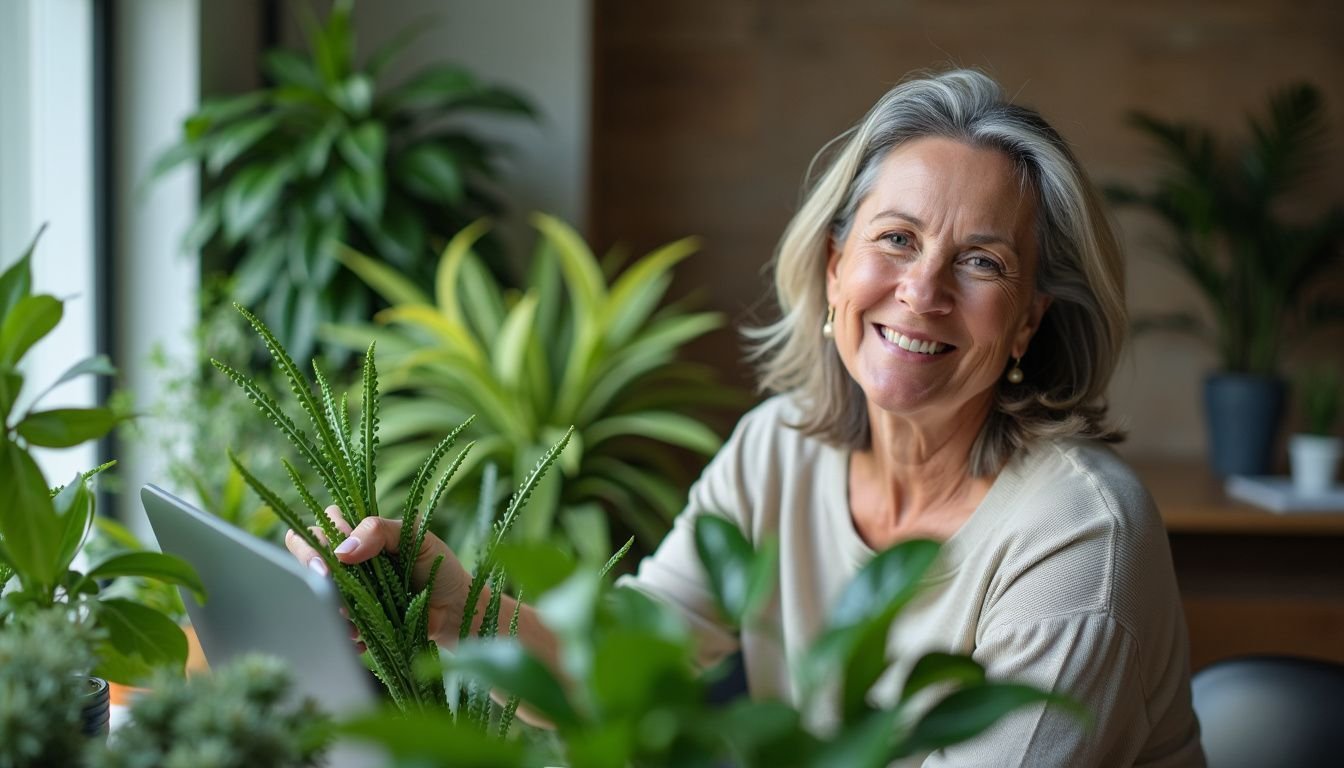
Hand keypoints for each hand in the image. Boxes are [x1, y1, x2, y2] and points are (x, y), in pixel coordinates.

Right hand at [283, 505, 470, 648]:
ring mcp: (352, 592)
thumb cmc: (438, 565)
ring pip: (317, 598)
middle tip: (335, 594)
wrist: (454, 608)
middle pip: (307, 561)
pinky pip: (335, 626)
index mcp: (359, 535)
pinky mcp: (358, 619)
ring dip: (331, 611)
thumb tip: (342, 552)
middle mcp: (349, 562)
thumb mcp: (414, 536)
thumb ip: (379, 530)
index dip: (313, 544)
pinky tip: (361, 637)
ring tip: (354, 621)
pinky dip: (344, 633)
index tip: (328, 566)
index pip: (318, 528)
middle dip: (314, 579)